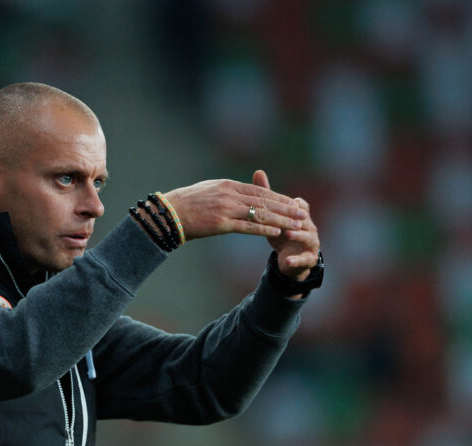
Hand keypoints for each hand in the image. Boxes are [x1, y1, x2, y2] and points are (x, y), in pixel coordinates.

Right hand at [162, 174, 305, 240]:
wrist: (169, 214)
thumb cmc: (185, 204)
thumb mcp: (209, 191)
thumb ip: (227, 192)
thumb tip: (239, 193)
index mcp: (228, 185)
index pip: (260, 191)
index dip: (279, 197)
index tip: (293, 202)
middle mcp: (230, 194)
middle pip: (265, 201)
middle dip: (286, 208)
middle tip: (302, 213)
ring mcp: (226, 208)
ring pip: (260, 213)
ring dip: (281, 220)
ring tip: (296, 225)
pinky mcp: (221, 223)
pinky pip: (248, 227)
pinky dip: (264, 229)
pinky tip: (277, 233)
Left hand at [253, 170, 319, 278]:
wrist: (290, 260)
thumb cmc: (281, 233)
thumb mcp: (272, 215)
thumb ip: (267, 195)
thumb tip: (258, 172)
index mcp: (301, 215)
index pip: (299, 204)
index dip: (290, 203)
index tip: (280, 201)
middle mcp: (309, 226)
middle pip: (303, 219)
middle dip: (295, 217)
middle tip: (284, 216)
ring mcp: (311, 242)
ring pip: (307, 236)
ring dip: (297, 235)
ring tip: (287, 234)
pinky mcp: (309, 259)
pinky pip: (304, 259)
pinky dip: (296, 260)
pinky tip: (287, 261)